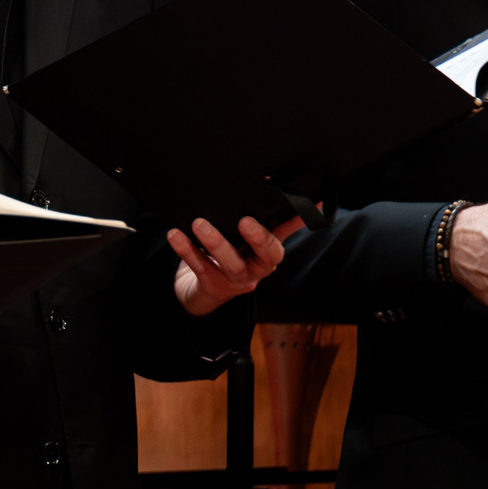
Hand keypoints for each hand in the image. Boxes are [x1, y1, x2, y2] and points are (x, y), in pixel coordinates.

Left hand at [171, 215, 302, 317]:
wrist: (207, 288)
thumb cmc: (237, 255)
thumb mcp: (257, 239)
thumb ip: (281, 222)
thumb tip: (312, 200)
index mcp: (267, 256)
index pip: (280, 245)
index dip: (284, 231)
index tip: (282, 213)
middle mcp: (255, 271)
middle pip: (261, 259)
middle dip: (256, 240)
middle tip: (244, 221)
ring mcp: (234, 281)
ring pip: (230, 264)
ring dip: (216, 243)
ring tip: (199, 223)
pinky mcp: (211, 285)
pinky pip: (199, 267)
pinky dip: (187, 250)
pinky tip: (175, 234)